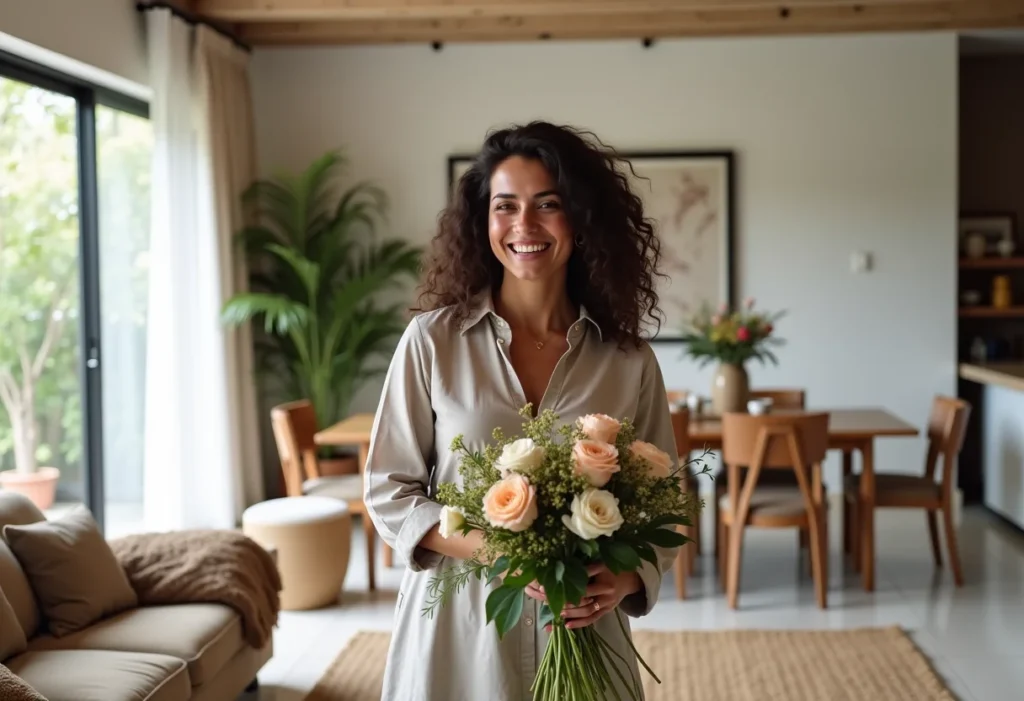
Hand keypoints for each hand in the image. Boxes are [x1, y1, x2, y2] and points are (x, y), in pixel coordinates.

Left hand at [525, 563, 641, 630]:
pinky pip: (593, 619)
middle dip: (563, 601)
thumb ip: (585, 565)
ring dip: (570, 613)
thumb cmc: (611, 567)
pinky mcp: (607, 611)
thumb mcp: (600, 562)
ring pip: (587, 612)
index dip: (564, 587)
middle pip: (582, 600)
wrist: (630, 578)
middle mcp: (606, 593)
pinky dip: (580, 623)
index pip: (580, 585)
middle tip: (545, 600)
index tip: (546, 586)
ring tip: (556, 614)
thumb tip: (560, 565)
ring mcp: (607, 604)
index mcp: (603, 578)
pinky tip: (566, 626)